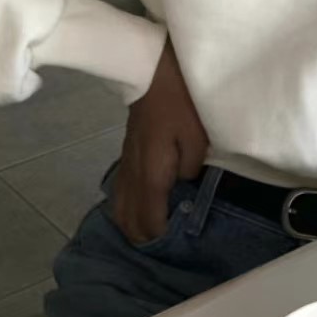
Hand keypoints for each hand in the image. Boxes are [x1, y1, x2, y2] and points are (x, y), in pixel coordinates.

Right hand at [111, 37, 207, 244]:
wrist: (149, 69)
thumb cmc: (180, 102)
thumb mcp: (198, 136)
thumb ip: (192, 166)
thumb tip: (186, 184)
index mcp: (152, 172)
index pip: (148, 217)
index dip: (157, 235)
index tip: (171, 245)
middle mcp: (134, 172)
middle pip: (127, 216)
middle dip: (140, 235)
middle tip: (158, 247)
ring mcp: (126, 161)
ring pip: (119, 203)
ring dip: (130, 222)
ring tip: (145, 235)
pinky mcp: (126, 152)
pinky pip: (120, 188)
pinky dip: (125, 204)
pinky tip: (135, 208)